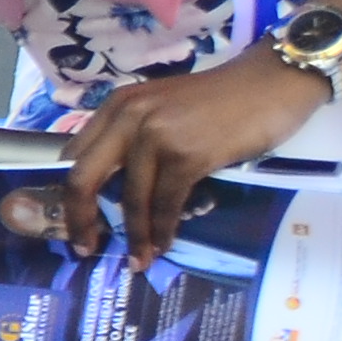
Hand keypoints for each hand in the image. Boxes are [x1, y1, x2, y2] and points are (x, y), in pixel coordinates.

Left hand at [59, 44, 332, 261]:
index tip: (69, 221)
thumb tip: (112, 186)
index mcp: (117, 107)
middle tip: (83, 248)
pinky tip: (163, 244)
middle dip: (79, 220)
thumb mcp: (161, 108)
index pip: (74, 157)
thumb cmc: (221, 99)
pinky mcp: (188, 155)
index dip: (68, 195)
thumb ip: (132, 137)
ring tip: (137, 259)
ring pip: (130, 199)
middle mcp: (129, 118)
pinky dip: (162, 230)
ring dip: (134, 236)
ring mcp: (157, 136)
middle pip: (83, 179)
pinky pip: (165, 204)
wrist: (273, 81)